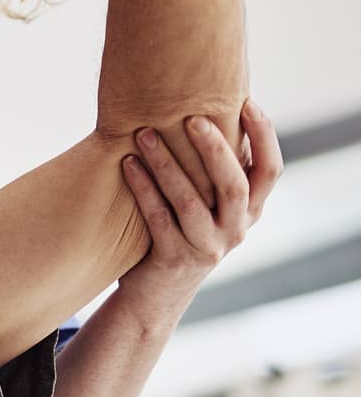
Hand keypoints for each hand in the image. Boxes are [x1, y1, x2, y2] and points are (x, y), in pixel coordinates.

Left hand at [113, 100, 282, 320]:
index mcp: (249, 210)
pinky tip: (126, 163)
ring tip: (144, 134)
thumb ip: (210, 170)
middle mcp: (236, 229)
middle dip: (215, 149)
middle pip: (235, 185)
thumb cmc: (178, 231)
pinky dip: (142, 188)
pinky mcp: (175, 259)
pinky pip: (158, 218)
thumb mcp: (205, 203)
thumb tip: (199, 108)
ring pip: (191, 201)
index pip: (270, 171)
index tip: (249, 102)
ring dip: (167, 164)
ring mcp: (208, 247)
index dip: (265, 137)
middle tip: (191, 117)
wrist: (156, 294)